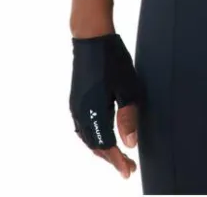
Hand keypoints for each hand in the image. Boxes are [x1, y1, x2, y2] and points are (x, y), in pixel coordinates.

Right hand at [69, 33, 141, 179]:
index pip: (106, 145)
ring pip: (87, 137)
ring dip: (102, 148)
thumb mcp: (127, 87)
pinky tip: (103, 136)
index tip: (129, 171)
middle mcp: (81, 112)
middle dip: (111, 158)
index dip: (118, 160)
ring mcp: (76, 105)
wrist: (91, 37)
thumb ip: (128, 116)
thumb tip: (130, 143)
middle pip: (95, 145)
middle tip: (128, 166)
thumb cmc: (112, 59)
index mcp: (93, 111)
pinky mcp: (77, 99)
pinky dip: (94, 137)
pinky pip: (83, 127)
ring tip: (118, 154)